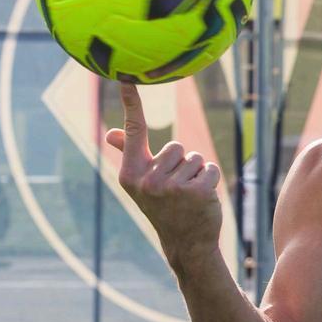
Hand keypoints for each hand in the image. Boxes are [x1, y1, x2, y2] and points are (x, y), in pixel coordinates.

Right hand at [105, 83, 222, 263]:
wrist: (185, 243)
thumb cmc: (163, 207)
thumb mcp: (141, 183)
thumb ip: (129, 155)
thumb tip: (111, 134)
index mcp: (131, 173)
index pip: (133, 130)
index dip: (130, 102)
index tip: (126, 78)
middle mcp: (147, 179)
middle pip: (176, 146)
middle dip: (182, 163)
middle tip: (176, 190)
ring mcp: (171, 187)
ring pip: (196, 157)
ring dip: (197, 173)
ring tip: (188, 195)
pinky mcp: (196, 191)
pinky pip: (211, 168)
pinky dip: (211, 180)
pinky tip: (202, 198)